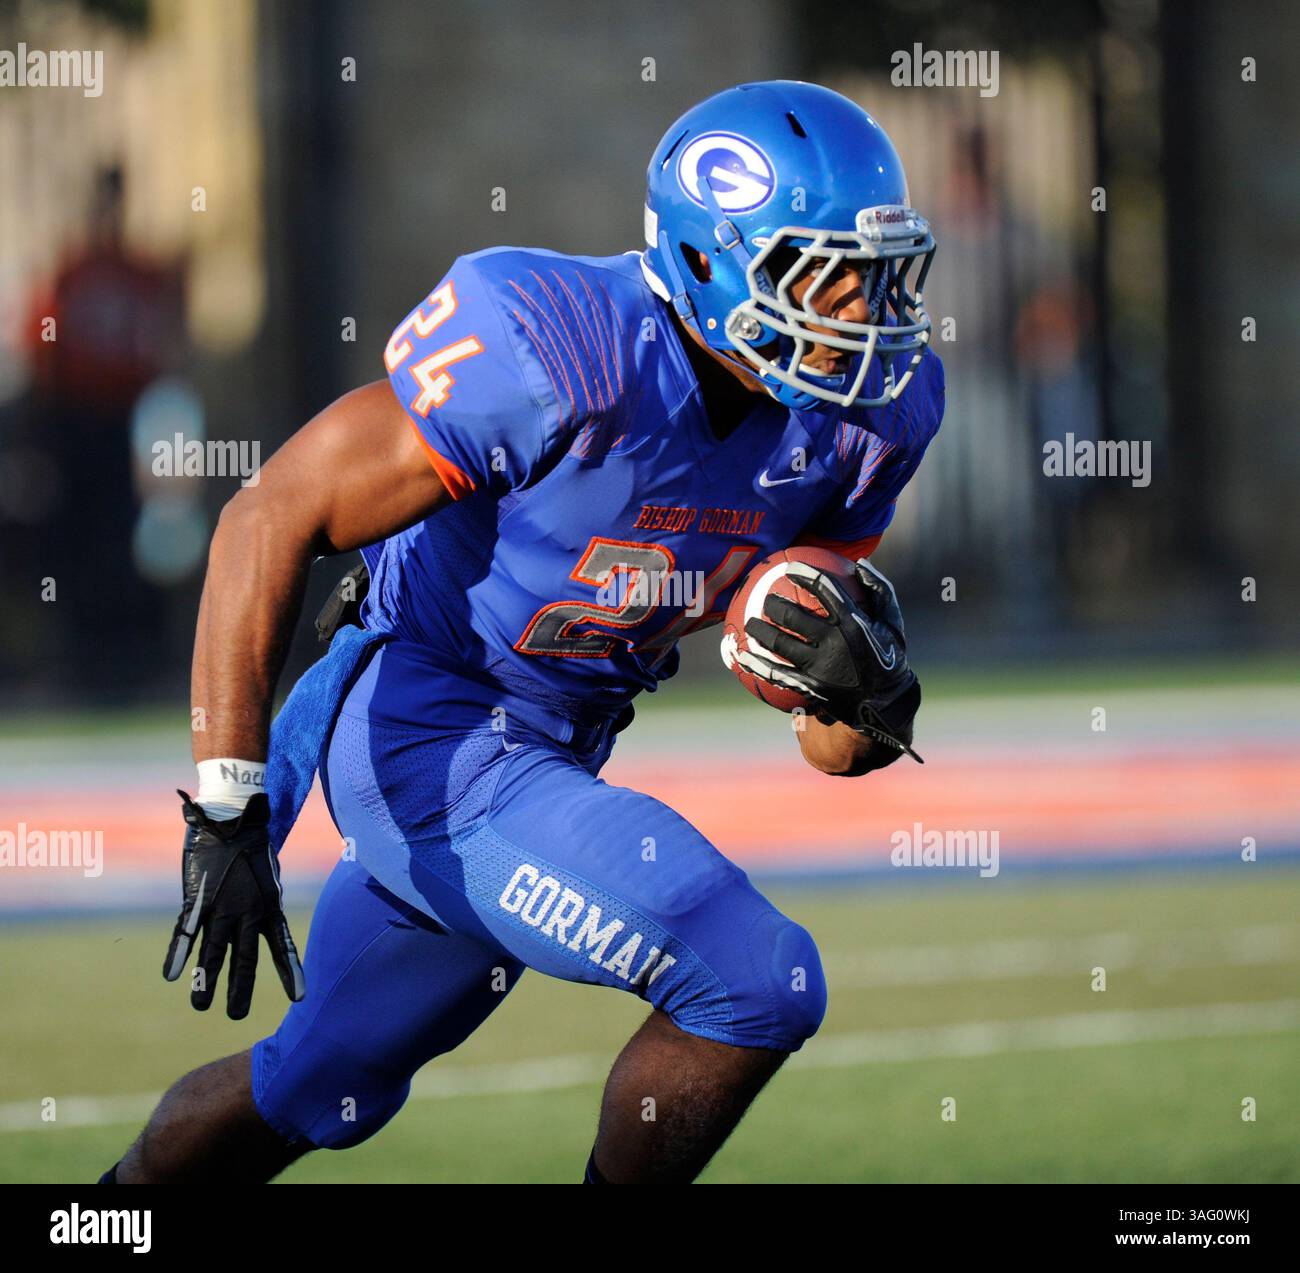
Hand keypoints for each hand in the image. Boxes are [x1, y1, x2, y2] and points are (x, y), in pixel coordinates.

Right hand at [163, 791, 305, 1018]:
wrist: (233, 819)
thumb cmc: (253, 851)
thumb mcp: (269, 881)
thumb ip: (265, 908)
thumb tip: (265, 931)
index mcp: (269, 908)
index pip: (282, 946)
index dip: (291, 971)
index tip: (300, 997)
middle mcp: (247, 912)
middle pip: (245, 959)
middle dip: (240, 988)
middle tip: (237, 1016)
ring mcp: (221, 907)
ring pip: (213, 951)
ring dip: (206, 980)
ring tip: (201, 1006)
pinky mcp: (197, 899)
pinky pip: (186, 931)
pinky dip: (178, 953)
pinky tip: (171, 975)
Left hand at [741, 557, 922, 762]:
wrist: (886, 704)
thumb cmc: (889, 658)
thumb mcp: (892, 623)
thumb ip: (879, 590)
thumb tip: (860, 563)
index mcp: (854, 624)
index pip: (826, 591)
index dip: (806, 575)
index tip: (790, 566)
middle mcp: (834, 644)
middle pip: (794, 617)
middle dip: (774, 604)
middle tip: (765, 600)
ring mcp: (820, 667)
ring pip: (780, 644)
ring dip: (760, 631)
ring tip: (750, 623)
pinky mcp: (810, 687)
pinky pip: (776, 673)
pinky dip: (756, 664)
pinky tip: (740, 656)